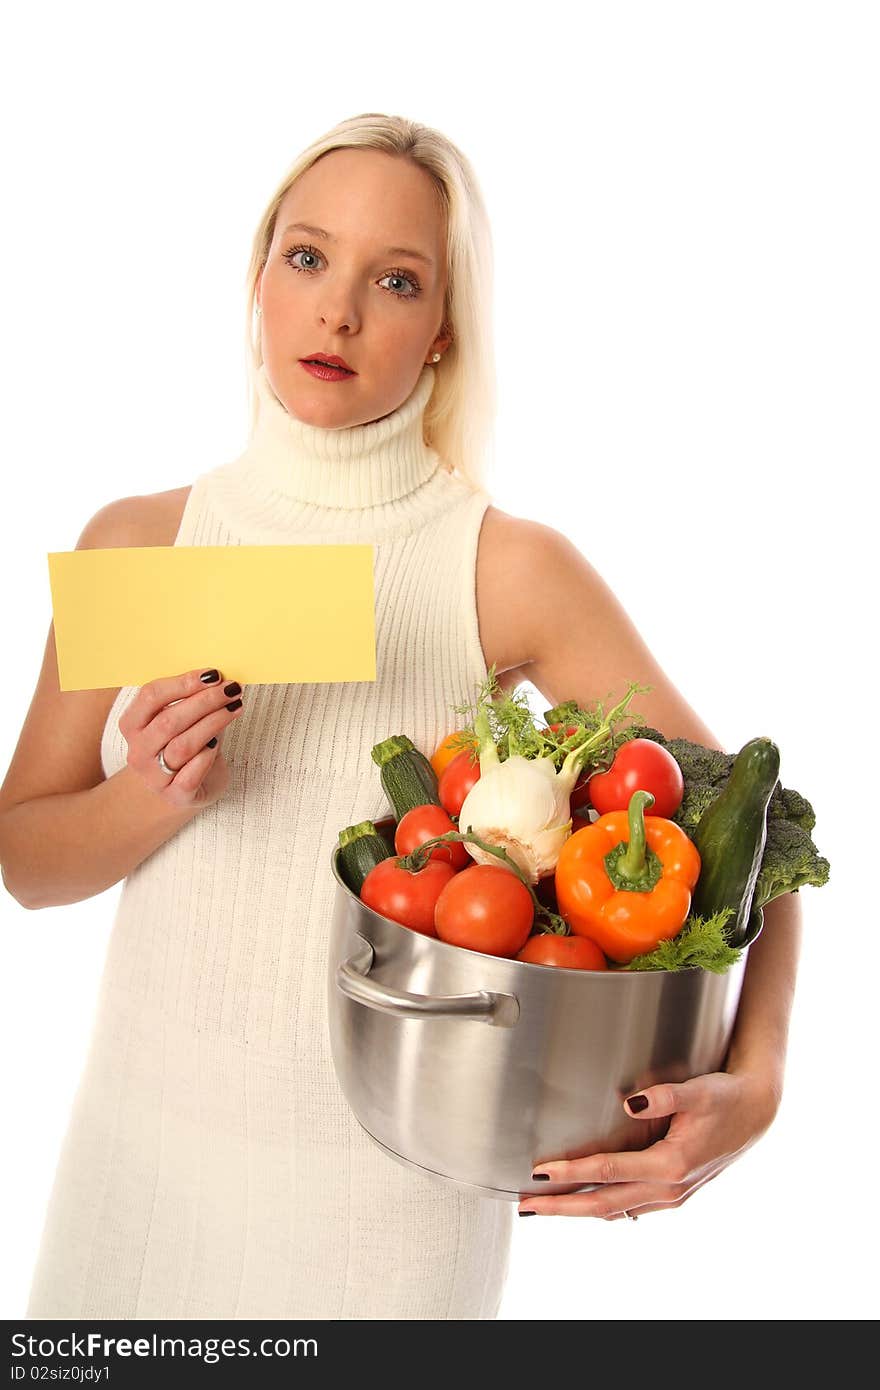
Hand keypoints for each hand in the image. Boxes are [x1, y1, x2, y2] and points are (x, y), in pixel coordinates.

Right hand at [120, 667, 245, 809]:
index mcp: (132, 724)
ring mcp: (154, 777)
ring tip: (235, 708)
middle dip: (204, 702)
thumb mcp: (182, 720)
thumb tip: (219, 680)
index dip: (183, 682)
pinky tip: (218, 744)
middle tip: (231, 690)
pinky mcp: (175, 796)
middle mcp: (138, 751)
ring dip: (213, 723)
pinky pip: (191, 775)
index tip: (213, 675)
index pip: (151, 696)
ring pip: (182, 746)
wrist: (179, 791)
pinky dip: (206, 757)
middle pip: (168, 721)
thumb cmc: (182, 746)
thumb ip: (193, 701)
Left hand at [518, 1069, 779, 1219]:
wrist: (756, 1112)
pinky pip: (629, 1207)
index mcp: (669, 1165)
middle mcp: (668, 1188)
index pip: (607, 1172)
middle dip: (561, 1206)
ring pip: (614, 1210)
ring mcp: (671, 1196)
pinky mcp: (673, 1192)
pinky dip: (602, 1206)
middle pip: (602, 1204)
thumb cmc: (727, 1099)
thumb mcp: (699, 1092)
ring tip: (546, 1205)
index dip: (571, 1172)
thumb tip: (631, 1101)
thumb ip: (665, 1096)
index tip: (540, 1172)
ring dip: (578, 1209)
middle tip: (527, 1204)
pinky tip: (587, 1201)